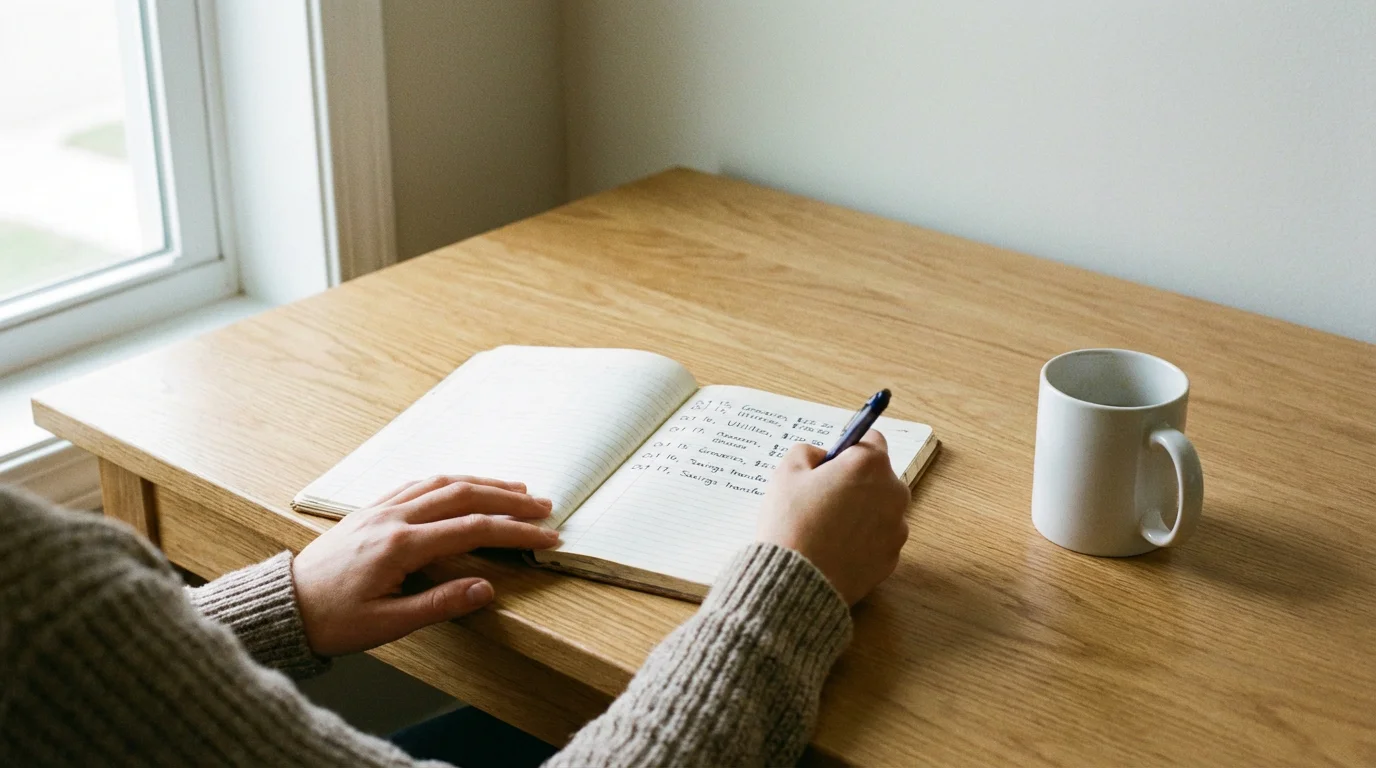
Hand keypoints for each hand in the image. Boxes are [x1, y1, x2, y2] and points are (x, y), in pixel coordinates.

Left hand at [292, 475, 558, 655]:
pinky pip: (417, 484)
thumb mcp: (386, 624)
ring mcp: (380, 508)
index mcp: (400, 546)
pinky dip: (450, 481)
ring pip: (442, 483)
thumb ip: (439, 604)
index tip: (545, 537)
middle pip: (464, 495)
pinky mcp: (370, 509)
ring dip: (483, 483)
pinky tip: (464, 485)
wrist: (284, 606)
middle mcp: (392, 517)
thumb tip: (486, 589)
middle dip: (509, 499)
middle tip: (543, 506)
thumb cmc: (331, 621)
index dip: (515, 532)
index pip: (473, 529)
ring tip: (516, 489)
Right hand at [755, 431, 910, 604]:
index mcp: (870, 464)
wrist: (797, 580)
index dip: (847, 449)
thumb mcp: (786, 471)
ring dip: (861, 512)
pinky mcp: (892, 557)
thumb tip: (822, 457)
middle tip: (822, 498)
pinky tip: (835, 548)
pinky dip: (862, 540)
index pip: (871, 440)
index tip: (831, 463)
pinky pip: (878, 539)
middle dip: (855, 482)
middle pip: (878, 476)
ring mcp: (897, 528)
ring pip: (880, 509)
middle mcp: (893, 492)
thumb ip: (808, 451)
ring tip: (826, 527)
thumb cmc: (791, 522)